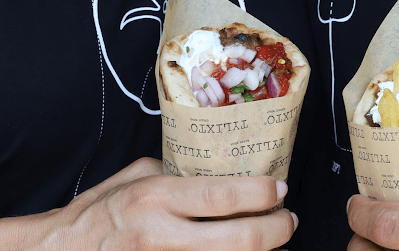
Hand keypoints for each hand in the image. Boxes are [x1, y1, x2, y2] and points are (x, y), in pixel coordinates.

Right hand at [1, 157, 296, 249]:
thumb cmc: (98, 214)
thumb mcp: (136, 178)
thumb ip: (179, 174)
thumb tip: (221, 172)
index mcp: (155, 198)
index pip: (222, 195)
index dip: (261, 193)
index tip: (280, 189)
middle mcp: (161, 235)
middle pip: (240, 239)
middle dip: (276, 230)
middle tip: (288, 220)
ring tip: (272, 240)